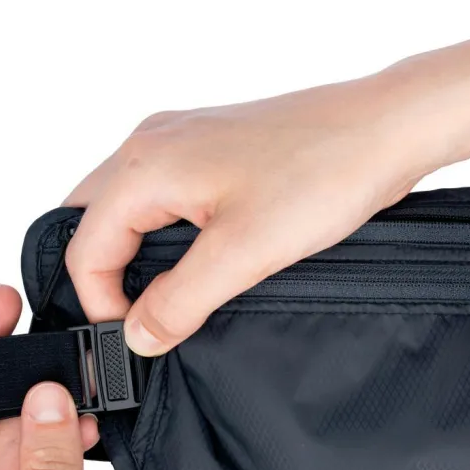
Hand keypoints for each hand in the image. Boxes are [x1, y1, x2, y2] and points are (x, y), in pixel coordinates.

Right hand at [63, 75, 439, 354]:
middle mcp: (153, 142)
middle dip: (105, 275)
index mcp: (145, 164)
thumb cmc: (323, 175)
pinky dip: (164, 231)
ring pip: (129, 206)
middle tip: (140, 321)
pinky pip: (165, 193)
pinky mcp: (216, 147)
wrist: (385, 129)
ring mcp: (185, 139)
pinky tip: (196, 260)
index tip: (141, 340)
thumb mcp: (243, 253)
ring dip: (135, 253)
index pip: (84, 248)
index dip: (102, 304)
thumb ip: (180, 299)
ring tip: (167, 297)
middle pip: (94, 221)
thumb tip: (137, 336)